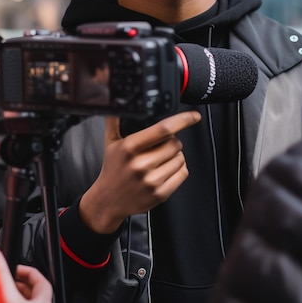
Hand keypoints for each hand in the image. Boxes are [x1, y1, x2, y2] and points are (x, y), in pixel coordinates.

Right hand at [80, 110, 201, 233]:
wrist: (108, 200)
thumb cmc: (112, 169)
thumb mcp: (110, 142)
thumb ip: (115, 119)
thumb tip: (120, 102)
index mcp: (130, 147)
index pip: (163, 129)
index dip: (182, 120)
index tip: (193, 116)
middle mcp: (141, 164)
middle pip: (175, 144)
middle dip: (171, 142)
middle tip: (159, 147)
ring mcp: (151, 180)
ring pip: (181, 158)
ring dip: (175, 156)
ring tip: (161, 159)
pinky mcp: (160, 194)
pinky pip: (182, 174)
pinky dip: (178, 169)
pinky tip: (165, 170)